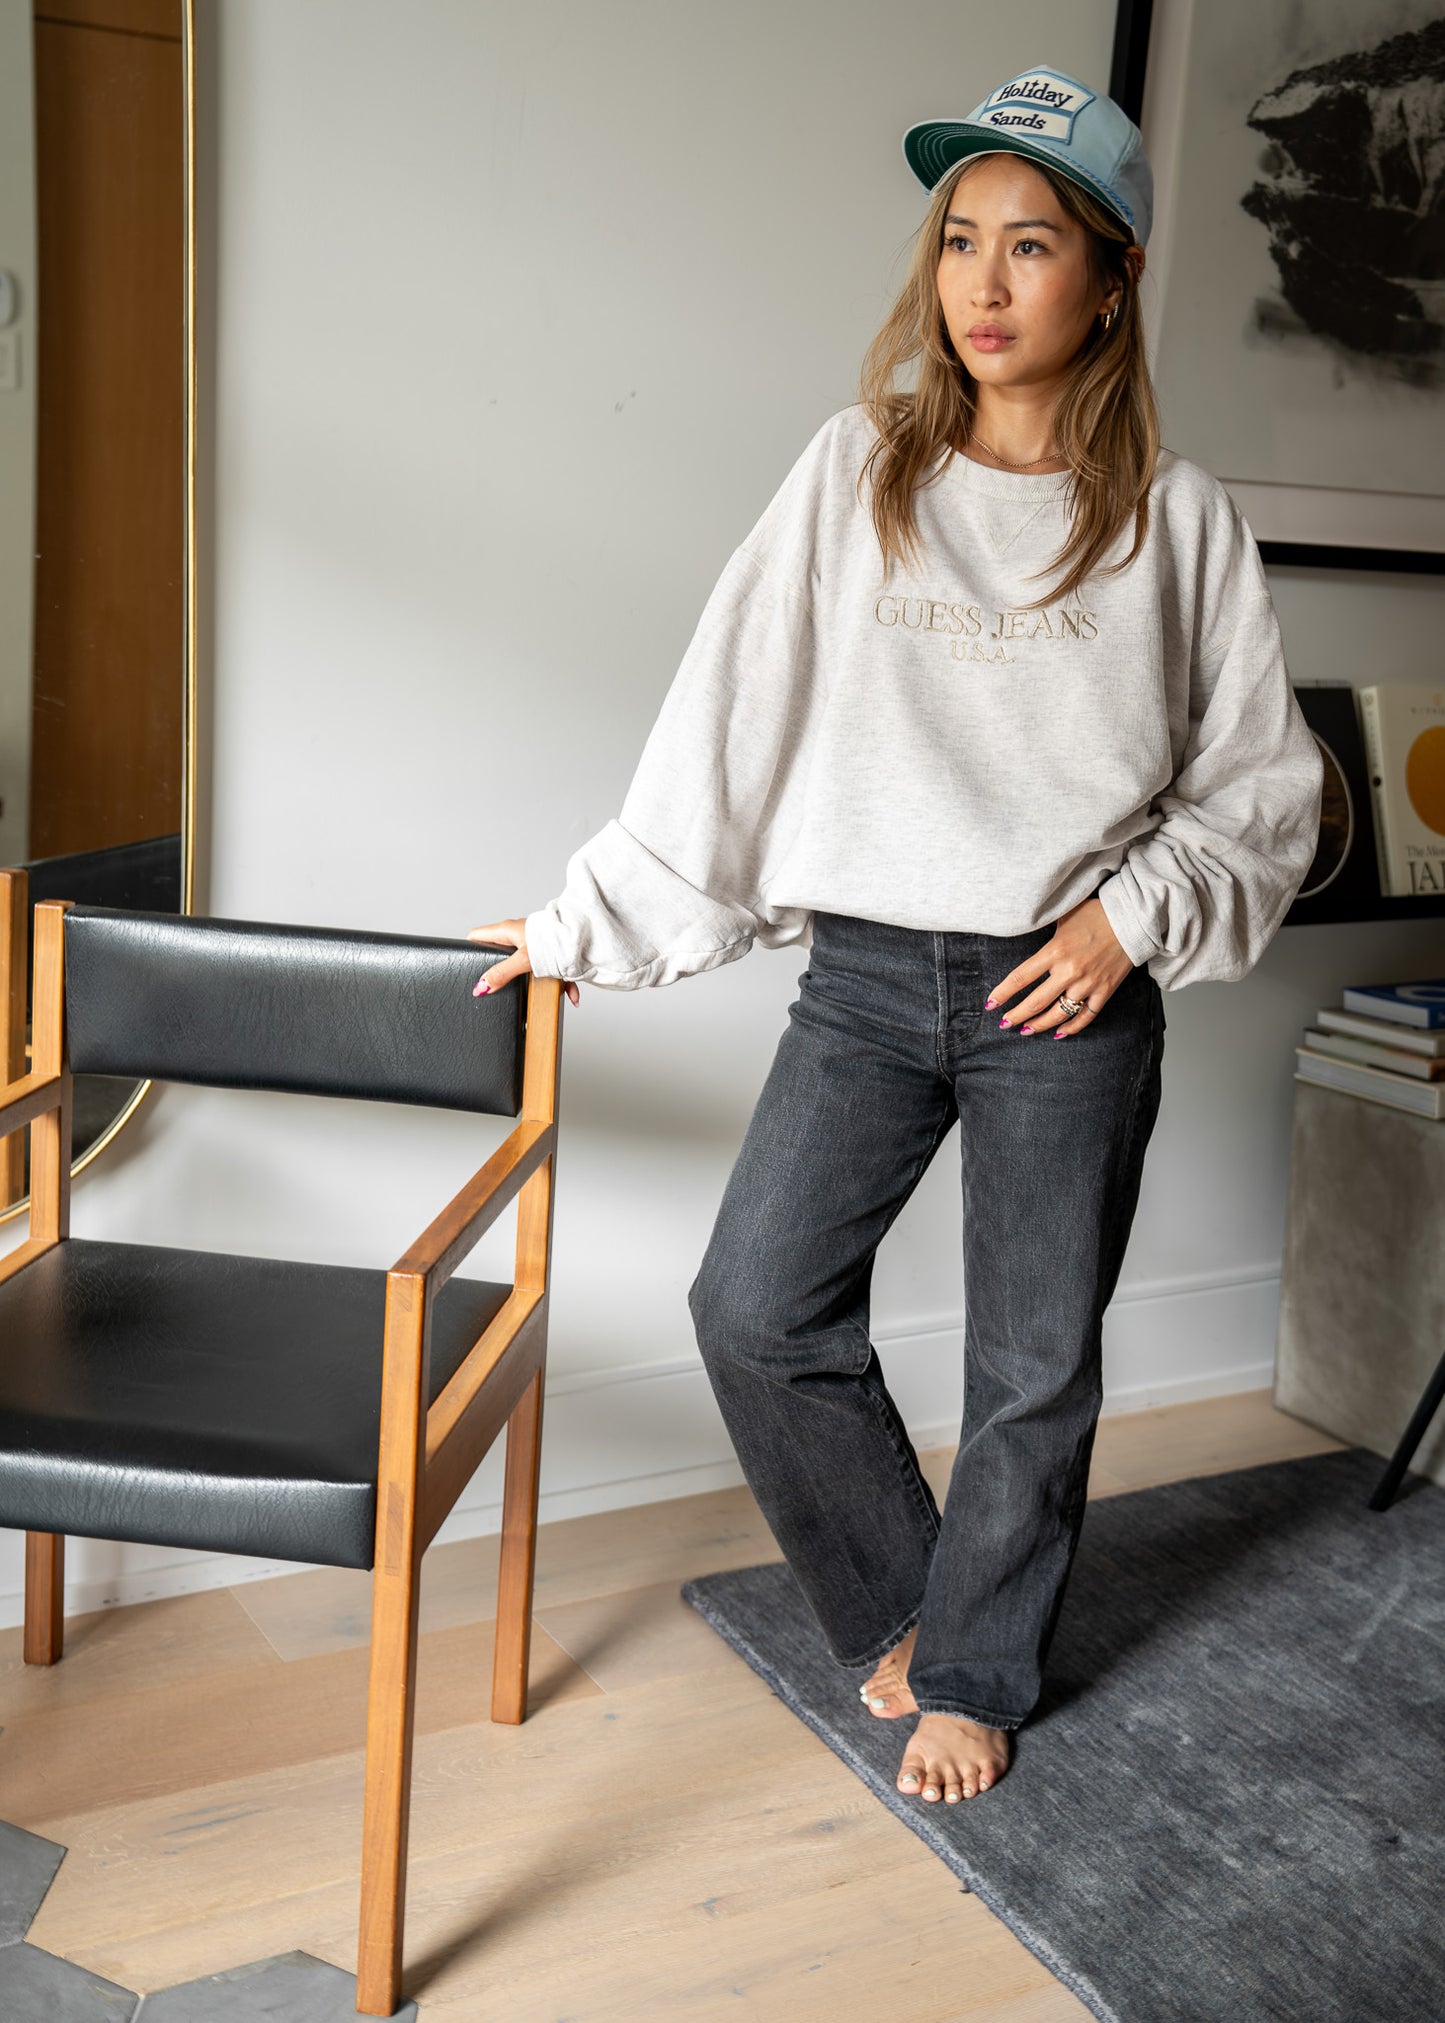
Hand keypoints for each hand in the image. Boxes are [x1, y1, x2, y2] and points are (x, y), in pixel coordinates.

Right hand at [467, 918, 580, 1006]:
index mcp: (507, 931)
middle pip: (499, 952)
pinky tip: (571, 996)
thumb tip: (481, 987)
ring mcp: (535, 944)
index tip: (465, 964)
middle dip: (498, 970)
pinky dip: (560, 984)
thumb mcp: (523, 960)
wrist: (586, 936)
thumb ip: (501, 974)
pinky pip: (551, 970)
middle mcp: (519, 935)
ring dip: (534, 980)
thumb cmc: (555, 940)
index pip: (476, 935)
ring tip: (537, 993)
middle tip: (494, 986)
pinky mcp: (551, 952)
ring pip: (527, 965)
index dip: (468, 949)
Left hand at [987, 896, 1132, 1037]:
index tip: (991, 1004)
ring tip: (1026, 1030)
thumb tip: (1022, 925)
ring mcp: (1088, 983)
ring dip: (1039, 1025)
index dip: (1002, 994)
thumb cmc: (1096, 913)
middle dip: (1016, 1016)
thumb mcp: (1064, 915)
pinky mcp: (1105, 990)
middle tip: (1004, 1023)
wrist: (1133, 919)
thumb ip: (1043, 926)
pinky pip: (1086, 1016)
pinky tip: (1059, 1032)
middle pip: (1035, 1002)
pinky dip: (1072, 1028)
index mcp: (1054, 951)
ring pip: (1058, 1014)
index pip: (1020, 978)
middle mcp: (1069, 971)